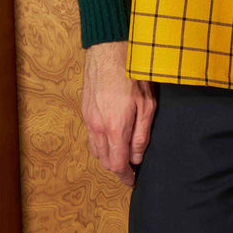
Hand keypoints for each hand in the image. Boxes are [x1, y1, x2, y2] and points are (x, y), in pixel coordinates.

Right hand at [82, 41, 156, 187]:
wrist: (109, 51)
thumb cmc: (132, 74)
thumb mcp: (147, 105)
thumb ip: (142, 135)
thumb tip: (137, 157)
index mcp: (115, 129)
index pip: (118, 164)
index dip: (125, 177)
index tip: (132, 181)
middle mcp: (98, 128)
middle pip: (104, 161)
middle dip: (117, 167)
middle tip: (130, 167)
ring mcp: (89, 119)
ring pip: (95, 149)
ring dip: (107, 156)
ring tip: (121, 152)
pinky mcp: (85, 110)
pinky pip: (90, 136)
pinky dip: (100, 143)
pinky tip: (110, 136)